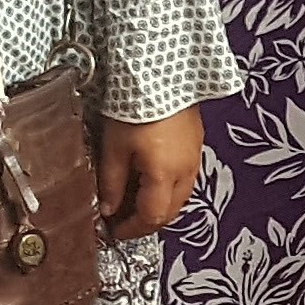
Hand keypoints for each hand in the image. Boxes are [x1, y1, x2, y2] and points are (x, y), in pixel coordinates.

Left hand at [97, 109, 203, 240]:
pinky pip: (184, 179)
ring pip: (179, 197)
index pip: (151, 218)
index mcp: (165, 175)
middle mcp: (186, 172)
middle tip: (122, 221)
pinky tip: (149, 180)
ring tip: (133, 201)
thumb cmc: (135, 108)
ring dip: (158, 206)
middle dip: (146, 222)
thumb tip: (108, 209)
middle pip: (170, 212)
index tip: (113, 230)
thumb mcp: (114, 147)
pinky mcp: (196, 145)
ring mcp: (195, 159)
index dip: (132, 229)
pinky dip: (167, 189)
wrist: (162, 74)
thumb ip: (111, 182)